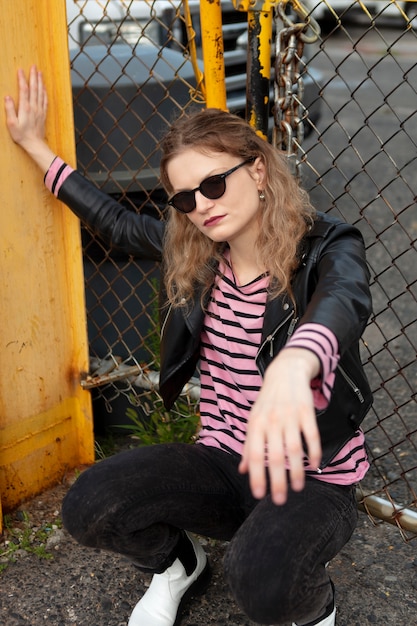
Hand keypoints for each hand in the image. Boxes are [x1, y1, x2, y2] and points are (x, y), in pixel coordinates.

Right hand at [4, 66, 54, 170]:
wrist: (34, 144)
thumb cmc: (22, 135)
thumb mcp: (12, 124)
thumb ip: (9, 110)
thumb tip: (8, 97)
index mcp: (25, 108)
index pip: (24, 90)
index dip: (22, 79)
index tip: (20, 70)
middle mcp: (34, 107)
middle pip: (34, 88)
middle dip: (33, 76)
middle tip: (34, 66)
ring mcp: (40, 110)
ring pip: (40, 92)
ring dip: (40, 82)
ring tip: (40, 73)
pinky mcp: (43, 114)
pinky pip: (45, 100)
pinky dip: (45, 92)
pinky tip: (44, 88)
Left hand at [239, 348, 321, 504]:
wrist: (285, 372)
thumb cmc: (267, 401)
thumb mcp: (253, 420)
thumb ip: (248, 446)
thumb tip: (243, 471)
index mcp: (255, 425)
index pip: (254, 455)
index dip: (256, 476)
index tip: (259, 495)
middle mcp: (271, 421)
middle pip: (273, 456)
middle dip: (277, 481)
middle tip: (280, 501)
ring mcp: (289, 416)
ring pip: (293, 449)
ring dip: (296, 471)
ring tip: (298, 487)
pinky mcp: (306, 412)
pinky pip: (311, 436)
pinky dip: (314, 452)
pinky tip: (314, 465)